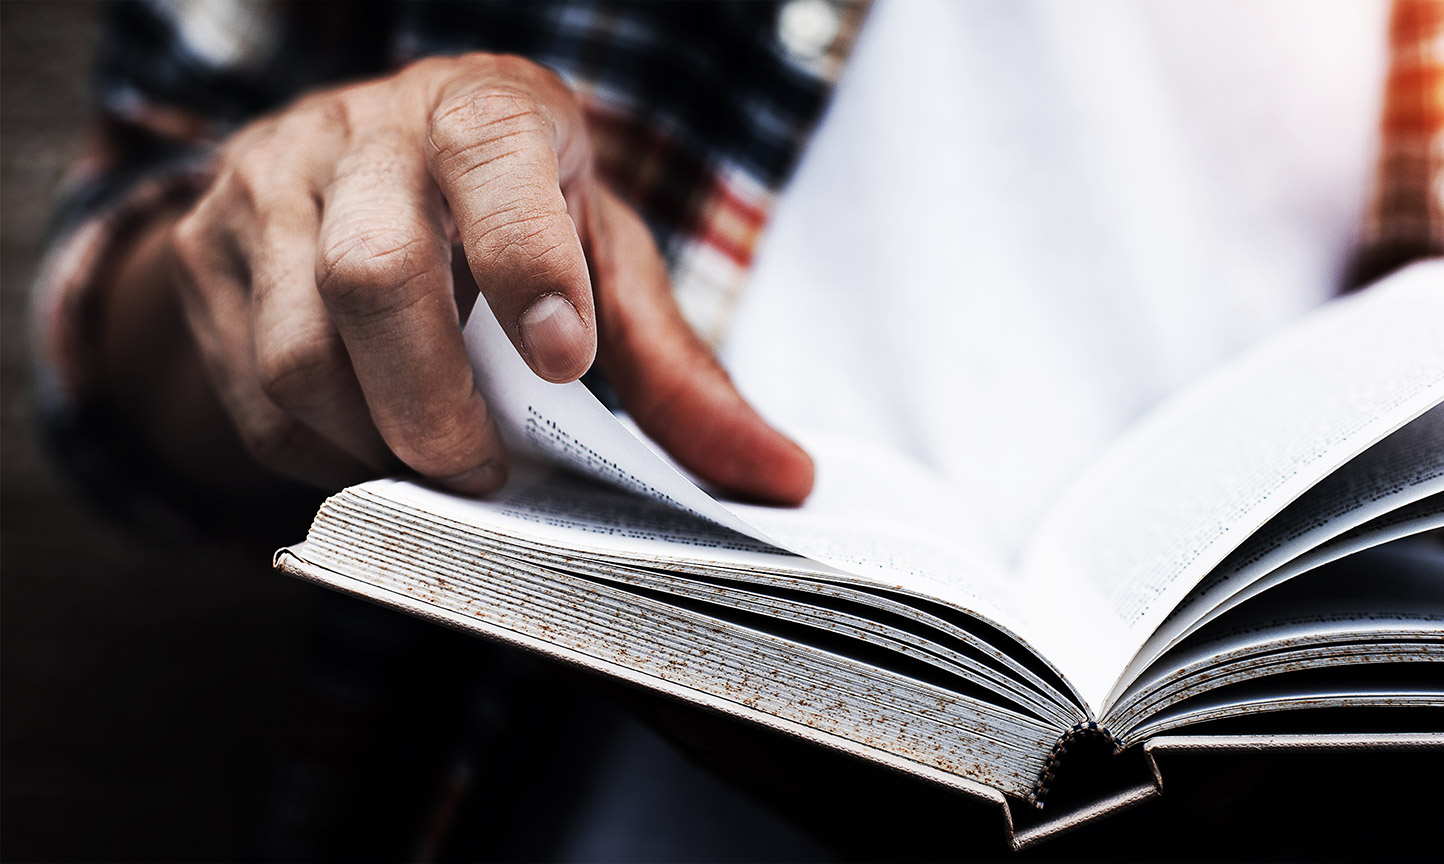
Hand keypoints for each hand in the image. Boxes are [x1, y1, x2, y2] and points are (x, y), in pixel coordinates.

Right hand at [159, 53, 810, 502]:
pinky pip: (250, 392)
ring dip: (376, 442)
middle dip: (437, 406)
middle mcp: (364, 133)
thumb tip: (781, 482)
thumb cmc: (515, 215)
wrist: (363, 166)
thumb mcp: (604, 262)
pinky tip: (374, 444)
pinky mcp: (209, 248)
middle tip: (487, 469)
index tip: (562, 360)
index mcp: (485, 114)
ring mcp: (270, 186)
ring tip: (438, 460)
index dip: (527, 264)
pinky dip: (321, 452)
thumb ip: (677, 368)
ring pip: (294, 350)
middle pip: (373, 273)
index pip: (494, 163)